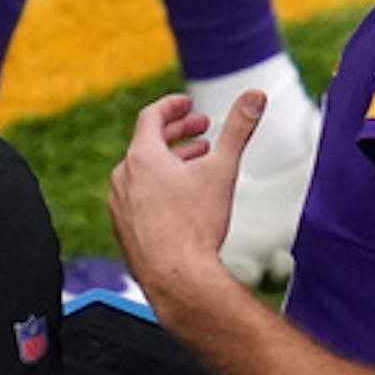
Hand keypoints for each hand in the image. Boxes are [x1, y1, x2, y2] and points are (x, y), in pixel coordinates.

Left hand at [108, 91, 265, 304]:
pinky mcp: (123, 227)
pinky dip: (158, 187)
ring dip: (170, 162)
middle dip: (178, 133)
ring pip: (143, 171)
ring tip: (196, 164)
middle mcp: (123, 177)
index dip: (172, 107)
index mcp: (142, 157)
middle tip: (202, 131)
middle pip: (147, 143)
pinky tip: (181, 199)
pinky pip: (138, 196)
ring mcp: (119, 204)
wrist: (176, 279)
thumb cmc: (196, 226)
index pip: (151, 116)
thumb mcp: (222, 170)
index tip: (187, 105)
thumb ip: (239, 128)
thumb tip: (255, 95)